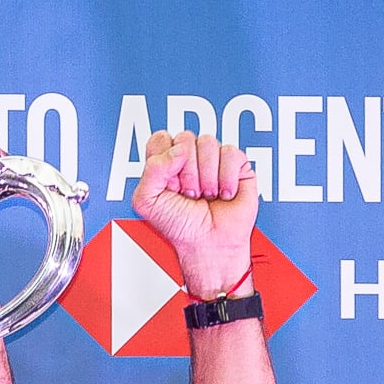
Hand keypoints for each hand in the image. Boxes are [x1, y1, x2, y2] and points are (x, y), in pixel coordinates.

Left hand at [132, 129, 259, 299]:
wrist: (209, 245)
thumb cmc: (179, 227)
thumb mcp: (147, 202)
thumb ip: (151, 170)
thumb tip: (179, 149)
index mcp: (164, 163)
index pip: (161, 139)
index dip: (164, 161)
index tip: (169, 185)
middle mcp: (188, 157)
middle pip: (185, 138)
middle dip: (186, 173)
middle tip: (189, 194)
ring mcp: (212, 158)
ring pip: (208, 142)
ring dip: (207, 178)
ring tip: (206, 195)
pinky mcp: (236, 164)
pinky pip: (230, 152)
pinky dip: (226, 179)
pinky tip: (223, 194)